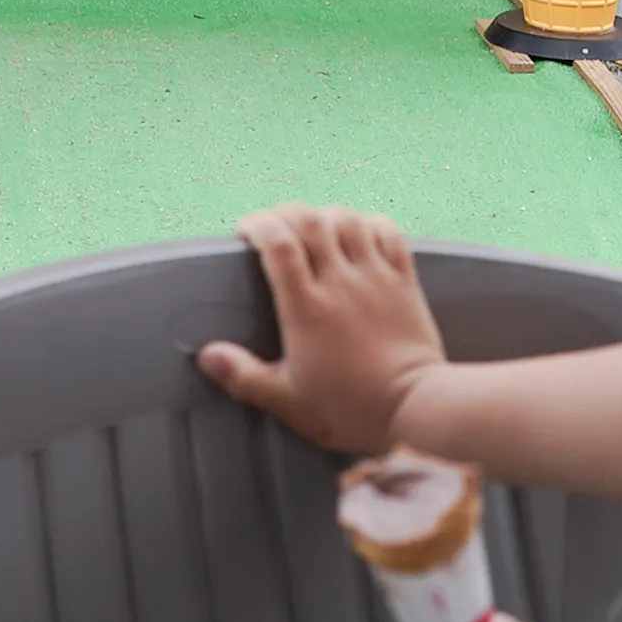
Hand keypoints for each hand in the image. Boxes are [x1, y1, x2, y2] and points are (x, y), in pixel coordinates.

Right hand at [195, 204, 445, 452]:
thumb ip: (244, 376)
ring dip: (327, 215)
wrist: (415, 408)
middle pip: (310, 220)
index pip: (278, 243)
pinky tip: (360, 233)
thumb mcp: (288, 401)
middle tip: (275, 225)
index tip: (246, 229)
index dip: (259, 225)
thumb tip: (205, 354)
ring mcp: (375, 277)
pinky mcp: (404, 281)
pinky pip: (389, 232)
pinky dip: (371, 224)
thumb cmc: (349, 408)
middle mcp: (339, 281)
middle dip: (287, 212)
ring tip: (315, 228)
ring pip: (348, 219)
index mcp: (306, 307)